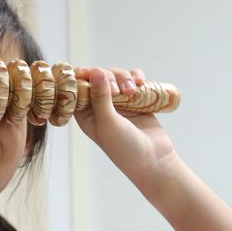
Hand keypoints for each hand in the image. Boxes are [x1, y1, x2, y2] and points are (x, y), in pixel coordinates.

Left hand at [73, 66, 178, 188]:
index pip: (77, 89)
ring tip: (133, 90)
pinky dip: (136, 77)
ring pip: (116, 76)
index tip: (87, 71)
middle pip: (98, 77)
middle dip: (108, 77)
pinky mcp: (135, 100)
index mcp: (86, 114)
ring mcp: (118, 102)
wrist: (154, 160)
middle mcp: (100, 107)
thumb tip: (95, 70)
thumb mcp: (108, 123)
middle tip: (118, 91)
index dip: (80, 77)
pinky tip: (141, 82)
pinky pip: (132, 80)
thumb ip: (100, 97)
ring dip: (124, 77)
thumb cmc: (125, 148)